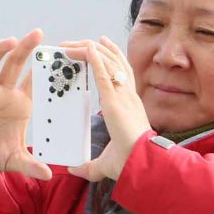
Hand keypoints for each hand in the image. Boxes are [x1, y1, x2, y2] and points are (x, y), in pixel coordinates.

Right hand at [0, 32, 52, 187]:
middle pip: (18, 65)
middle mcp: (5, 93)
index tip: (61, 55)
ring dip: (3, 50)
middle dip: (28, 49)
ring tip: (13, 40)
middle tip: (40, 34)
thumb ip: (30, 165)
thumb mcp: (14, 160)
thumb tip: (48, 174)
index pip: (38, 83)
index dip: (48, 70)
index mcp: (21, 105)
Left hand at [63, 36, 151, 183]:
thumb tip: (73, 170)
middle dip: (93, 49)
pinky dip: (96, 59)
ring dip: (88, 50)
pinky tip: (86, 48)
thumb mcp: (105, 162)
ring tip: (71, 45)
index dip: (110, 57)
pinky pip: (105, 75)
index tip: (97, 46)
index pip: (120, 73)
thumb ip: (89, 166)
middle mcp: (128, 96)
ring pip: (108, 64)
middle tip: (75, 43)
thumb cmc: (131, 163)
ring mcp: (123, 97)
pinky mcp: (115, 102)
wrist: (143, 165)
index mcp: (129, 105)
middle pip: (112, 62)